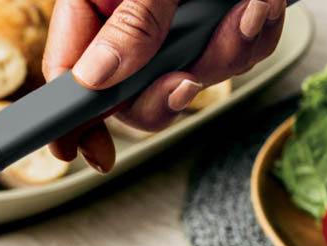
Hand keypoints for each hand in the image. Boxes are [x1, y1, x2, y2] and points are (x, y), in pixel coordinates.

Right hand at [42, 0, 287, 172]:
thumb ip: (130, 21)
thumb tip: (96, 79)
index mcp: (94, 2)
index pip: (68, 74)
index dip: (71, 119)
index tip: (79, 151)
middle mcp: (130, 19)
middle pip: (127, 94)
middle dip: (162, 96)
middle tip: (184, 81)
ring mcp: (178, 24)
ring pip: (189, 78)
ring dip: (224, 55)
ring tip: (245, 10)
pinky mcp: (221, 21)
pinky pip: (235, 53)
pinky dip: (254, 34)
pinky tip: (258, 3)